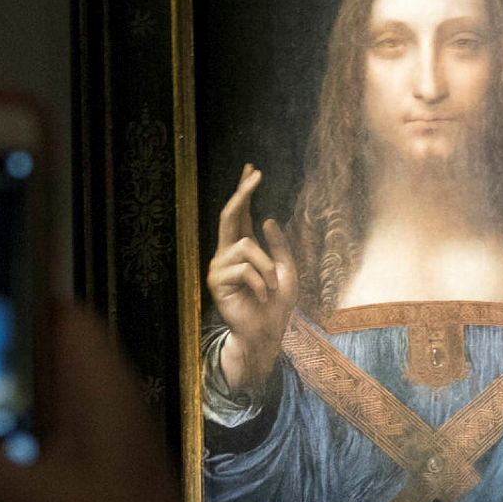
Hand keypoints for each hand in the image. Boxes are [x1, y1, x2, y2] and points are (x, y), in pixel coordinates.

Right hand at [205, 163, 298, 393]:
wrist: (267, 333)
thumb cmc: (276, 305)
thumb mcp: (286, 270)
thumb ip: (278, 246)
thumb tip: (266, 219)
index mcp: (243, 248)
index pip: (240, 214)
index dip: (243, 190)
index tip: (251, 168)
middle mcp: (227, 254)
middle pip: (230, 215)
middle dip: (242, 192)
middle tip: (256, 175)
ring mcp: (220, 267)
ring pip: (246, 247)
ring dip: (267, 268)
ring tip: (271, 288)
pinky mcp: (217, 282)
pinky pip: (245, 269)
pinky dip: (261, 284)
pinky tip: (261, 298)